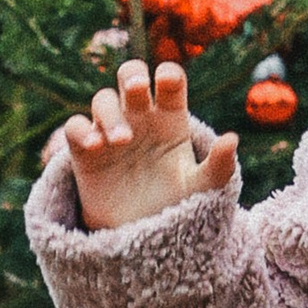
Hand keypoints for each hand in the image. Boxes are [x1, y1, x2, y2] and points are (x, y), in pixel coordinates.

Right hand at [58, 58, 239, 234]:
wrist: (144, 233)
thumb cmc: (176, 203)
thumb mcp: (202, 187)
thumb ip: (219, 165)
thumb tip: (232, 139)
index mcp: (170, 117)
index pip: (169, 81)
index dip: (167, 75)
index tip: (167, 81)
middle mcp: (139, 117)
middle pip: (130, 76)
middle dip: (131, 74)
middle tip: (137, 87)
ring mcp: (110, 131)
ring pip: (102, 100)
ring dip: (109, 113)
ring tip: (121, 141)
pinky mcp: (85, 151)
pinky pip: (75, 127)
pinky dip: (80, 130)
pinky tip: (93, 145)